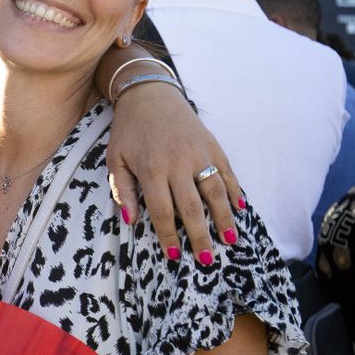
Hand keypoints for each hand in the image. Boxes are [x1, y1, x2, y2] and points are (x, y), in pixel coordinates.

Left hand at [108, 84, 241, 261]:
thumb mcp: (115, 160)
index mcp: (152, 170)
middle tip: (206, 260)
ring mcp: (198, 153)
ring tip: (230, 240)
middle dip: (199, 236)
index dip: (168, 235)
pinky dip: (234, 190)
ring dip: (223, 218)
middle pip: (191, 207)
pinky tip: (239, 208)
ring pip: (215, 191)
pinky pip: (226, 172)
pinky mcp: (212, 145)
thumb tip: (131, 221)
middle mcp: (178, 163)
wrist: (149, 94)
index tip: (173, 255)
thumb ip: (122, 191)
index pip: (162, 211)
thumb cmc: (129, 131)